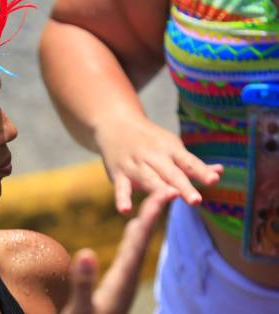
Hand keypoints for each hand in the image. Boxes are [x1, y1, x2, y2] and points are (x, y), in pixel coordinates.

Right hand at [62, 191, 170, 313]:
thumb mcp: (79, 308)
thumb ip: (84, 283)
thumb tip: (88, 251)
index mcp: (120, 281)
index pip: (138, 242)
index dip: (150, 216)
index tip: (163, 194)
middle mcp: (126, 279)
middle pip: (143, 241)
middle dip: (155, 215)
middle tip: (167, 189)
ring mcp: (122, 283)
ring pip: (138, 247)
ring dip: (147, 224)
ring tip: (154, 205)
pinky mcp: (116, 286)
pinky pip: (130, 253)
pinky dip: (134, 237)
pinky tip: (133, 234)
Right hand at [94, 116, 222, 213]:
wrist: (115, 125)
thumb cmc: (150, 140)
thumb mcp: (172, 146)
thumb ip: (193, 164)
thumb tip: (220, 173)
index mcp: (170, 149)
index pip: (188, 162)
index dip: (201, 171)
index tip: (214, 180)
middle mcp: (153, 157)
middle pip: (170, 174)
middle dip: (183, 187)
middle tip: (196, 201)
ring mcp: (135, 165)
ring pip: (148, 180)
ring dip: (158, 190)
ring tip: (170, 199)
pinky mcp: (118, 174)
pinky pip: (121, 188)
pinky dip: (122, 199)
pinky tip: (125, 210)